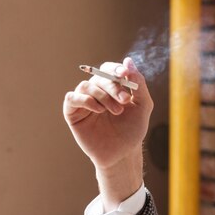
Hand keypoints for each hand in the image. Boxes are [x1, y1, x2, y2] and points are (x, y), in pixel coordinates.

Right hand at [63, 57, 152, 207]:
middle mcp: (97, 91)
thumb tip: (128, 61)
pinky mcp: (73, 113)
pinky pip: (72, 97)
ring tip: (115, 111)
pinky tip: (98, 110)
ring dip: (102, 95)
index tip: (124, 74)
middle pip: (99, 76)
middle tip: (124, 100)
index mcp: (112, 87)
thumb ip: (139, 84)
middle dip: (113, 86)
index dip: (116, 69)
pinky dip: (85, 99)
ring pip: (87, 85)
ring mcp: (84, 101)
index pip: (109, 69)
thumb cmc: (132, 131)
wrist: (122, 154)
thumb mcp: (142, 106)